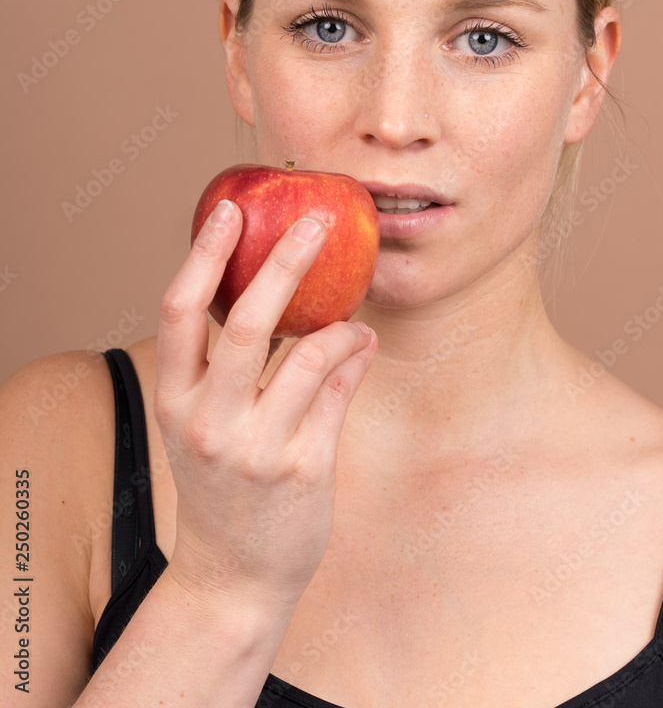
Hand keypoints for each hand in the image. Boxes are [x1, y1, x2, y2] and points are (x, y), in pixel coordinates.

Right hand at [155, 199, 376, 613]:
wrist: (231, 578)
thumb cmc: (219, 486)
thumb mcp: (200, 426)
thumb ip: (223, 367)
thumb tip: (275, 293)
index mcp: (174, 401)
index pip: (180, 312)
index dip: (203, 255)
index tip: (229, 210)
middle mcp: (209, 422)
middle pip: (247, 324)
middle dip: (284, 264)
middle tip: (315, 223)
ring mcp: (257, 448)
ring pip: (309, 356)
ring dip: (340, 322)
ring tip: (355, 314)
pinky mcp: (304, 468)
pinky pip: (340, 391)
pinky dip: (356, 355)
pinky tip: (363, 343)